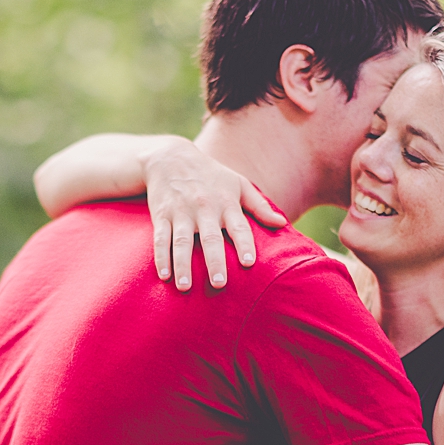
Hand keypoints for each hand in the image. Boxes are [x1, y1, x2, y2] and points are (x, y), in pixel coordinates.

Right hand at [138, 139, 287, 291]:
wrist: (171, 158)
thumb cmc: (212, 176)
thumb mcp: (238, 184)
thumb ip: (260, 206)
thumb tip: (282, 224)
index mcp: (226, 203)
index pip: (238, 226)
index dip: (244, 244)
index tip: (249, 263)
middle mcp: (204, 208)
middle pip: (210, 238)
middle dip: (214, 261)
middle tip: (219, 284)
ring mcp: (180, 213)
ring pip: (181, 242)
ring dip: (182, 265)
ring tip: (184, 287)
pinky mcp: (161, 216)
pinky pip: (161, 239)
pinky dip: (161, 257)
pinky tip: (164, 276)